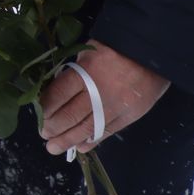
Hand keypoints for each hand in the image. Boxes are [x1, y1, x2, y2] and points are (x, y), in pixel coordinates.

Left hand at [38, 40, 168, 155]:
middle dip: (53, 128)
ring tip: (54, 147)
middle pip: (70, 115)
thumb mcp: (90, 52)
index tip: (39, 116)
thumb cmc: (117, 47)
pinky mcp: (130, 115)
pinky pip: (107, 132)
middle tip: (44, 135)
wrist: (155, 51)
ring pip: (87, 128)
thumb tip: (55, 95)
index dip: (45, 109)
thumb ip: (74, 72)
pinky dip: (92, 141)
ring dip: (68, 140)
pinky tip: (80, 146)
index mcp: (86, 71)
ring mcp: (116, 106)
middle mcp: (99, 92)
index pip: (58, 95)